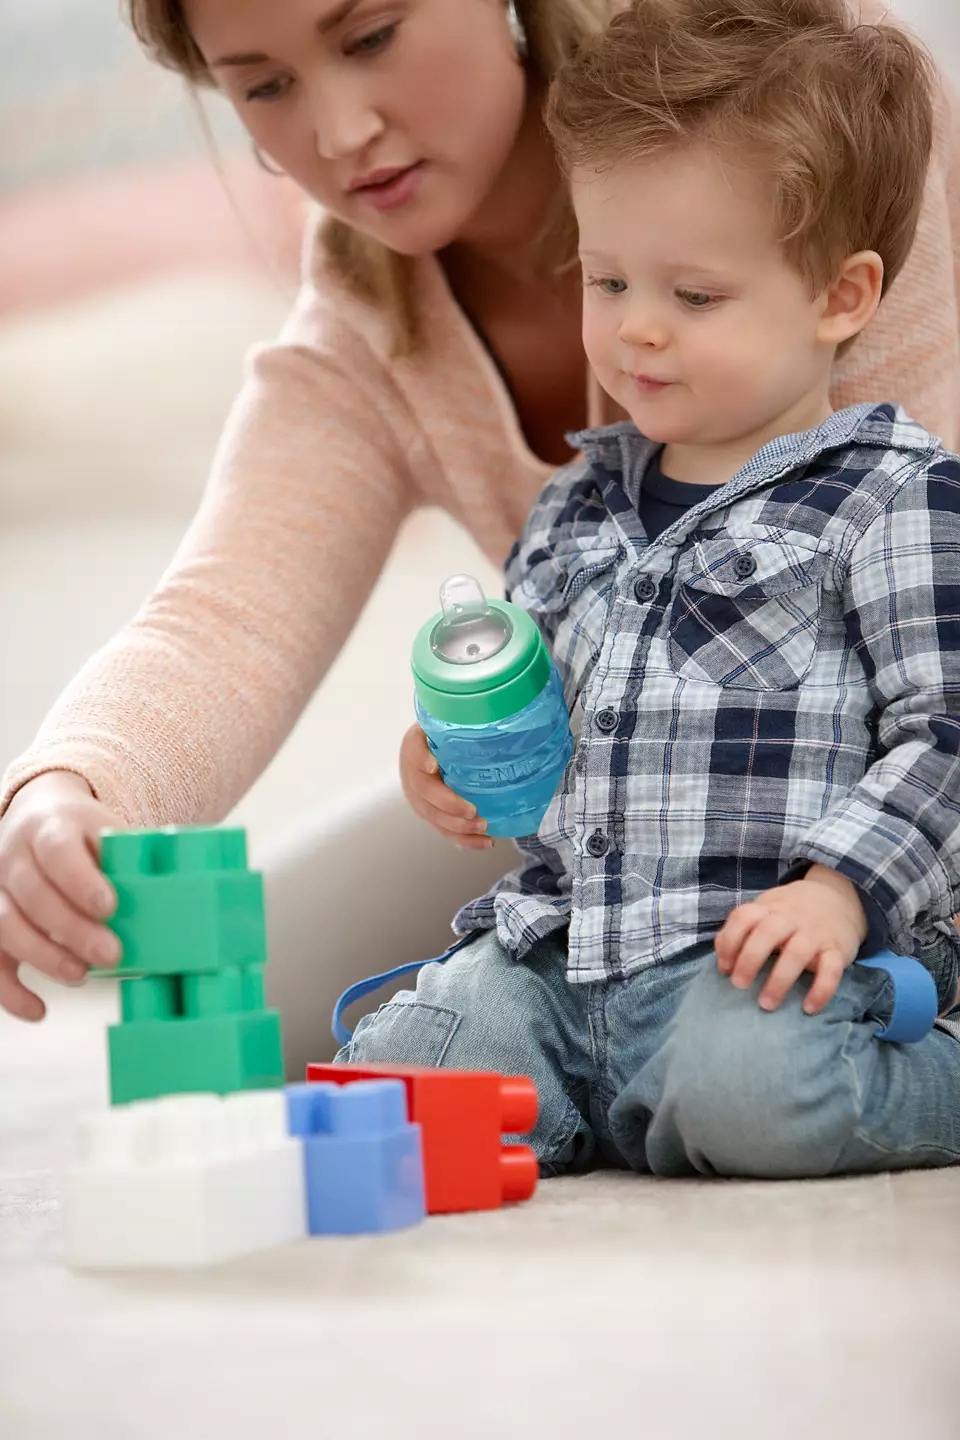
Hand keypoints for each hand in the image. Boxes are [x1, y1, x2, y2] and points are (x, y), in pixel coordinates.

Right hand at [0, 772, 122, 1021]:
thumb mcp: (107, 833)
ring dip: (43, 957)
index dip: (81, 881)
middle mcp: (16, 856)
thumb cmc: (82, 835)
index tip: (110, 907)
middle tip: (111, 954)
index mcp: (51, 828)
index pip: (58, 850)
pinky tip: (39, 1010)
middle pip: (34, 894)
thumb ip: (128, 861)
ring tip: (80, 976)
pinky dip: (10, 990)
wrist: (37, 819)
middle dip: (72, 930)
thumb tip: (175, 899)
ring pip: (4, 924)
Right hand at [399, 723, 492, 850]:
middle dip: (448, 804)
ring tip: (482, 828)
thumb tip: (505, 699)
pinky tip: (484, 842)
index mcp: (416, 744)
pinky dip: (463, 839)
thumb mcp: (452, 718)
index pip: (412, 749)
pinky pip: (443, 829)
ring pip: (433, 816)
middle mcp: (413, 771)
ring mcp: (419, 795)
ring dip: (457, 827)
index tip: (433, 766)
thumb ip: (467, 714)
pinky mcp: (430, 812)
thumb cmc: (452, 731)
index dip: (419, 758)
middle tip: (472, 811)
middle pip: (423, 791)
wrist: (438, 745)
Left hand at [715, 864, 867, 1014]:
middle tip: (739, 985)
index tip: (723, 968)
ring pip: (797, 953)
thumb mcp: (765, 911)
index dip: (729, 942)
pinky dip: (821, 990)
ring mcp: (815, 933)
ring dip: (780, 980)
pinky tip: (808, 1008)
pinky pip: (832, 970)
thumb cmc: (791, 913)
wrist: (838, 898)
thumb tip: (722, 957)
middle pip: (768, 933)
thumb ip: (742, 929)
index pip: (743, 917)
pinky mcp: (837, 949)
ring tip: (766, 1004)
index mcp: (769, 908)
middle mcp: (791, 918)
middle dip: (750, 959)